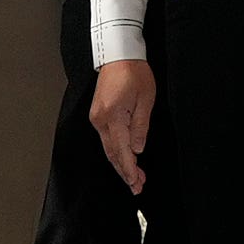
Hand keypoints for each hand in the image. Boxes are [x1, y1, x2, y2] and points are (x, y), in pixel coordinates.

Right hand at [90, 59, 156, 192]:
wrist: (118, 55)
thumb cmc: (135, 73)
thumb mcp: (146, 99)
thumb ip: (141, 125)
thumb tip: (138, 149)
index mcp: (112, 116)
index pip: (121, 149)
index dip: (129, 168)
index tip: (135, 183)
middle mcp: (100, 120)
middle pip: (112, 153)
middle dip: (125, 171)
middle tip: (137, 187)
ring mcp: (97, 118)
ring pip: (109, 148)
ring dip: (121, 164)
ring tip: (134, 179)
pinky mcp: (98, 116)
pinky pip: (107, 139)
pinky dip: (116, 152)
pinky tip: (125, 160)